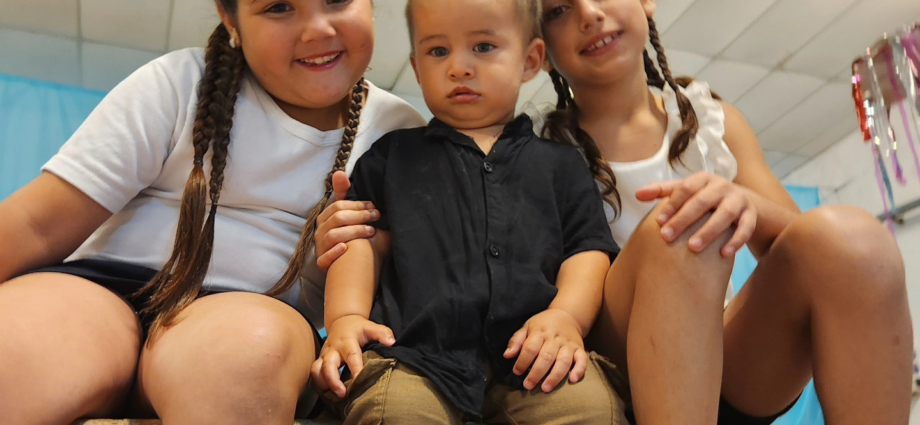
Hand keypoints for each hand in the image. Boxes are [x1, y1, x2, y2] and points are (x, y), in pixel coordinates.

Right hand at [310, 315, 394, 398]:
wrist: (341, 322)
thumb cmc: (358, 328)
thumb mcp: (370, 326)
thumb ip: (381, 333)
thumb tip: (392, 342)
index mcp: (347, 341)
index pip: (351, 356)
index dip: (355, 368)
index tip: (359, 379)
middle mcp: (333, 349)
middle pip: (328, 366)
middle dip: (333, 381)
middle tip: (342, 394)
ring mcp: (324, 355)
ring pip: (316, 370)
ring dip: (322, 384)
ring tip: (332, 397)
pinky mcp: (320, 361)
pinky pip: (314, 373)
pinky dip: (318, 384)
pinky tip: (327, 394)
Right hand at [315, 171, 378, 271]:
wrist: (351, 267)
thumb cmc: (352, 237)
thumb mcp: (350, 215)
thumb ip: (345, 194)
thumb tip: (339, 172)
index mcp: (326, 218)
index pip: (338, 206)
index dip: (357, 205)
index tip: (373, 207)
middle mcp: (320, 232)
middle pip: (337, 218)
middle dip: (359, 216)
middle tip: (377, 217)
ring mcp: (320, 247)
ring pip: (334, 235)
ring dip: (354, 232)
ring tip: (371, 231)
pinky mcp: (322, 263)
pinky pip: (324, 258)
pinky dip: (335, 253)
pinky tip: (347, 248)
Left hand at [504, 309, 588, 392]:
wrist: (567, 315)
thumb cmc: (543, 324)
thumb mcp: (527, 327)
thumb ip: (516, 341)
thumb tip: (507, 355)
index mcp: (540, 332)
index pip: (530, 348)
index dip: (522, 361)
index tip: (517, 372)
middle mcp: (555, 338)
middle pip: (546, 356)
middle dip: (536, 373)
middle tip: (528, 385)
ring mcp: (568, 344)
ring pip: (563, 361)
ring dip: (554, 376)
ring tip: (545, 388)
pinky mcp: (579, 348)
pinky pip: (582, 359)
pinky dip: (579, 370)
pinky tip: (572, 380)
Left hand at [635, 172, 755, 256]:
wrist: (743, 202)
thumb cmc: (705, 198)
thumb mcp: (686, 191)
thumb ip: (662, 191)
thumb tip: (637, 194)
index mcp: (703, 178)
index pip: (686, 188)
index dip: (672, 204)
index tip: (658, 222)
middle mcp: (722, 186)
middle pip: (703, 201)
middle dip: (684, 219)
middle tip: (667, 237)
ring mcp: (739, 200)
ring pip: (725, 214)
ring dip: (709, 231)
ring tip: (693, 248)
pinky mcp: (751, 214)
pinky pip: (746, 227)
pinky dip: (736, 240)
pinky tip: (724, 254)